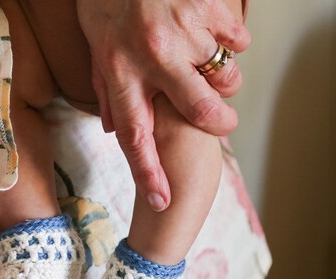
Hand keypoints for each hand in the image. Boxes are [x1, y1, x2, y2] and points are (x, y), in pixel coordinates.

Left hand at [77, 0, 249, 210]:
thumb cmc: (108, 1)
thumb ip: (108, 92)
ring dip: (223, 77)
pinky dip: (231, 41)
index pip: (136, 136)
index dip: (149, 173)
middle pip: (201, 111)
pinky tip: (210, 30)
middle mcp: (155, 56)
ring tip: (206, 60)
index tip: (162, 202)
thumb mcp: (97, 47)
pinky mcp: (210, 9)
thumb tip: (117, 132)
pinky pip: (238, 40)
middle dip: (219, 124)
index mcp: (121, 71)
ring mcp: (186, 32)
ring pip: (226, 76)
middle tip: (222, 122)